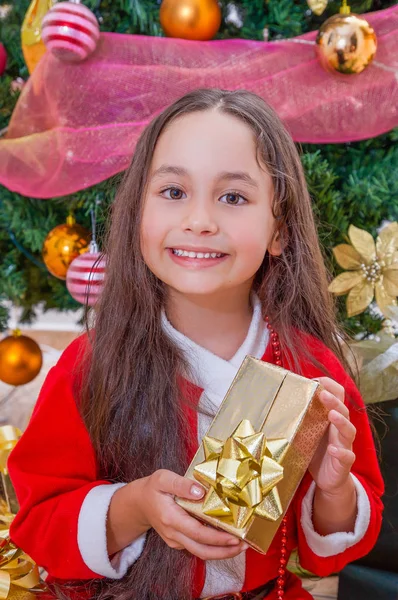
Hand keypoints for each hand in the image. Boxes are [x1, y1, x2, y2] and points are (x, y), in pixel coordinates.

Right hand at [140, 469, 247, 559]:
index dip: (218, 538)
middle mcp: (174, 534)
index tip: (235, 537)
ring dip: (221, 552)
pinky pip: (197, 547)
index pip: (198, 533)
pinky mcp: (178, 541)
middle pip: (202, 550)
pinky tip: (226, 540)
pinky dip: (213, 547)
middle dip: (225, 551)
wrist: (139, 502)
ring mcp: (175, 540)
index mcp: (171, 519)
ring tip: (240, 546)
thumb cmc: (153, 488)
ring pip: (201, 553)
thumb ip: (181, 484)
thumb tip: (201, 492)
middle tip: (244, 546)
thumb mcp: (163, 478)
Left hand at [309, 377, 356, 494]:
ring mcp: (344, 446)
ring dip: (342, 422)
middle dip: (334, 401)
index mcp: (330, 419)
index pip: (337, 397)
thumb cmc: (315, 451)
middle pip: (343, 411)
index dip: (330, 387)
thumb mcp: (307, 432)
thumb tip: (279, 400)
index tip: (317, 380)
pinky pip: (347, 456)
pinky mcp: (344, 463)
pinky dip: (341, 452)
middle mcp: (339, 430)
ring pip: (349, 431)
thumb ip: (301, 417)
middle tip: (323, 393)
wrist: (328, 480)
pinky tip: (332, 449)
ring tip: (332, 415)